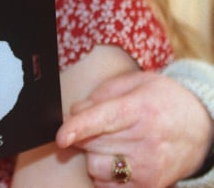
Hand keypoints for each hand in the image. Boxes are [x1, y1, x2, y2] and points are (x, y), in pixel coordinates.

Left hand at [56, 71, 213, 187]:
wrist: (200, 127)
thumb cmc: (161, 100)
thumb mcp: (134, 83)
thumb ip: (100, 95)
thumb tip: (74, 112)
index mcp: (139, 110)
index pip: (102, 120)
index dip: (77, 128)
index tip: (61, 137)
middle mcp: (145, 140)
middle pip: (93, 144)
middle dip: (84, 136)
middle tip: (97, 127)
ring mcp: (148, 167)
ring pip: (96, 167)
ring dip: (94, 156)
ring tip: (111, 144)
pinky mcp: (149, 186)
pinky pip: (108, 186)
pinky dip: (105, 174)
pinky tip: (117, 160)